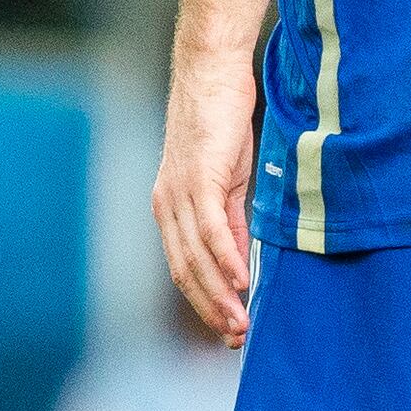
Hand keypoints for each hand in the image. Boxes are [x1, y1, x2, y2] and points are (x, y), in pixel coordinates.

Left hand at [157, 52, 263, 345]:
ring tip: (242, 320)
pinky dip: (226, 259)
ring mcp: (181, 192)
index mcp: (170, 208)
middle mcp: (168, 205)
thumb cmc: (222, 122)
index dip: (203, 301)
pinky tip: (242, 281)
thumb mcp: (228, 181)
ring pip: (196, 256)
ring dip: (220, 293)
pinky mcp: (201, 178)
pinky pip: (212, 229)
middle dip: (211, 308)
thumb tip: (237, 264)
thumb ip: (230, 222)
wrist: (213, 73)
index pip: (182, 268)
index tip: (227, 329)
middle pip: (185, 271)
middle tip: (237, 337)